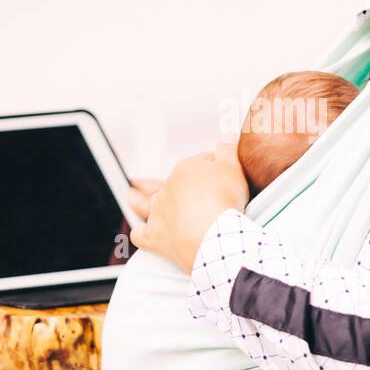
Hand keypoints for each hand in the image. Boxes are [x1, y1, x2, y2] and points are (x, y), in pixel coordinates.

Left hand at [129, 143, 248, 273]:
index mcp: (185, 170)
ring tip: (137, 198)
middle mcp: (168, 189)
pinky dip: (141, 233)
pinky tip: (142, 231)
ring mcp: (159, 213)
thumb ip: (227, 149)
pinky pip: (141, 234)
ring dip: (146, 201)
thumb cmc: (224, 202)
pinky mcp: (155, 237)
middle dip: (186, 187)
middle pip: (176, 184)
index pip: (199, 165)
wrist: (216, 234)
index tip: (221, 178)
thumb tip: (226, 132)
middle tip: (201, 196)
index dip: (212, 171)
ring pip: (150, 204)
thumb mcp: (232, 168)